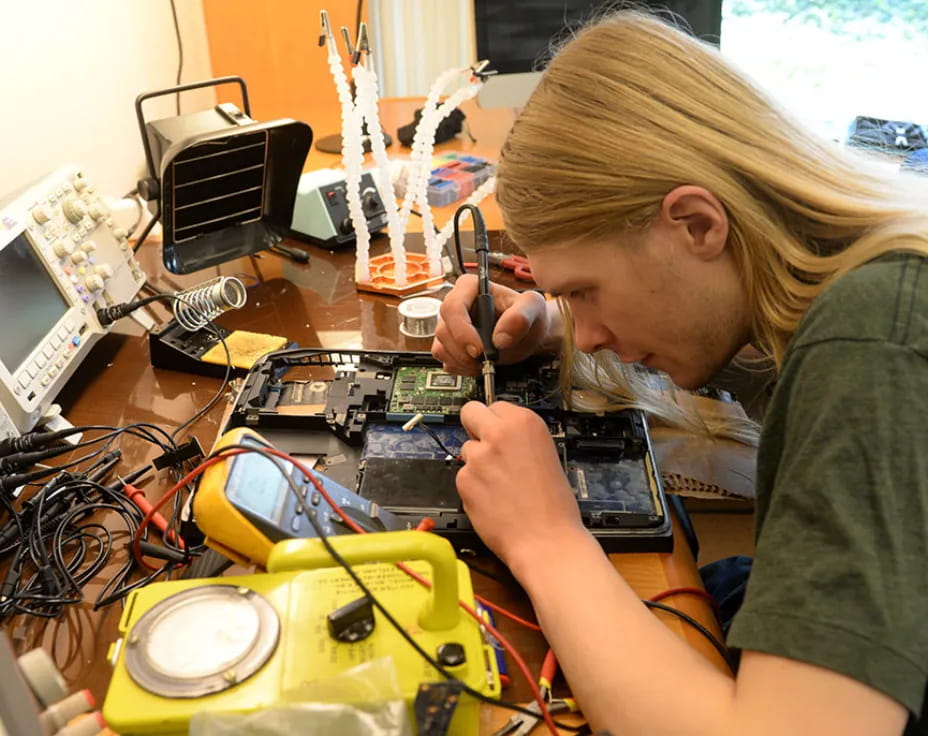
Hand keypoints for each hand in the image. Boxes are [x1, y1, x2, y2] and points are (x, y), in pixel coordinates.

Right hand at [431, 275, 557, 374]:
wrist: (528, 334)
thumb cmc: (528, 315)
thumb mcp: (533, 307)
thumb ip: (520, 317)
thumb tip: (500, 338)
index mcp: (470, 287)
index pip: (453, 307)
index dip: (462, 330)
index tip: (479, 349)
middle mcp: (456, 305)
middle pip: (443, 329)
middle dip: (462, 351)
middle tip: (484, 360)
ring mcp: (451, 326)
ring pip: (441, 347)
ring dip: (462, 361)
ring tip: (485, 362)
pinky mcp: (450, 344)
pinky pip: (445, 360)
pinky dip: (461, 368)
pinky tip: (478, 365)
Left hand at [456, 401, 588, 574]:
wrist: (547, 541)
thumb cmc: (553, 506)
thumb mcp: (546, 454)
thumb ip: (519, 438)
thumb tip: (498, 432)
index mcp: (525, 423)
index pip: (495, 405)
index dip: (496, 421)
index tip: (497, 430)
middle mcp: (499, 434)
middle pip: (470, 413)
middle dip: (475, 427)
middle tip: (486, 446)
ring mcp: (478, 457)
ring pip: (466, 449)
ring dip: (476, 463)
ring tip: (500, 485)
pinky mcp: (464, 481)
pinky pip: (463, 477)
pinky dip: (473, 487)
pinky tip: (493, 500)